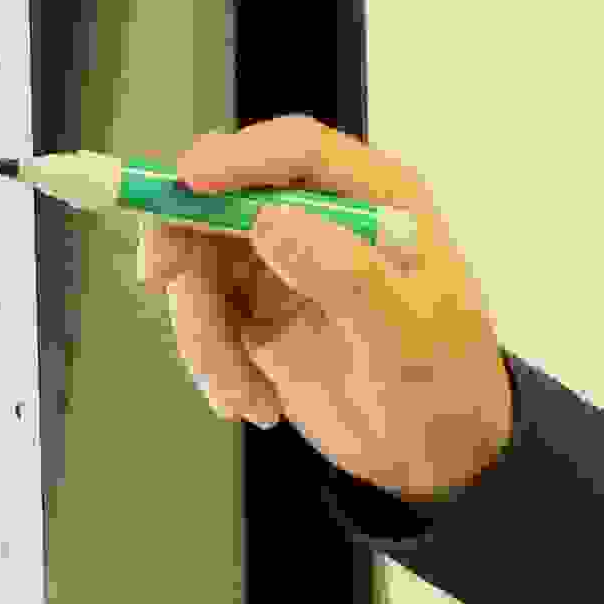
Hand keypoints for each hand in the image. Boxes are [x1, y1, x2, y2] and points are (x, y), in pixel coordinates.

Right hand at [146, 117, 520, 509]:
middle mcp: (320, 218)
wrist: (435, 451)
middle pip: (225, 194)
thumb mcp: (405, 331)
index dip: (240, 157)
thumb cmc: (444, 380)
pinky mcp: (257, 310)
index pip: (299, 151)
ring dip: (203, 330)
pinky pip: (205, 318)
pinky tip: (254, 404)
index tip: (189, 181)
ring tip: (241, 395)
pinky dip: (214, 363)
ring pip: (202, 263)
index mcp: (374, 197)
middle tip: (160, 277)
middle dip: (184, 236)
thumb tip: (270, 220)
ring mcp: (284, 262)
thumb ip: (344, 272)